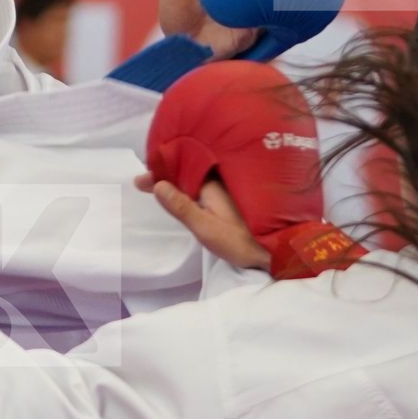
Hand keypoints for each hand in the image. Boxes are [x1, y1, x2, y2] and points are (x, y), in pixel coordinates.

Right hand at [135, 175, 268, 270]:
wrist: (277, 251)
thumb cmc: (242, 242)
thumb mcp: (207, 229)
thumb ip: (182, 208)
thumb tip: (159, 185)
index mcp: (212, 184)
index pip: (180, 169)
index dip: (159, 172)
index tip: (140, 181)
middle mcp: (221, 179)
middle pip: (189, 168)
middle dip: (166, 170)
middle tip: (144, 180)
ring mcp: (228, 187)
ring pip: (199, 174)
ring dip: (179, 175)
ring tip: (158, 180)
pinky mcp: (233, 196)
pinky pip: (208, 182)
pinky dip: (192, 183)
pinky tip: (185, 190)